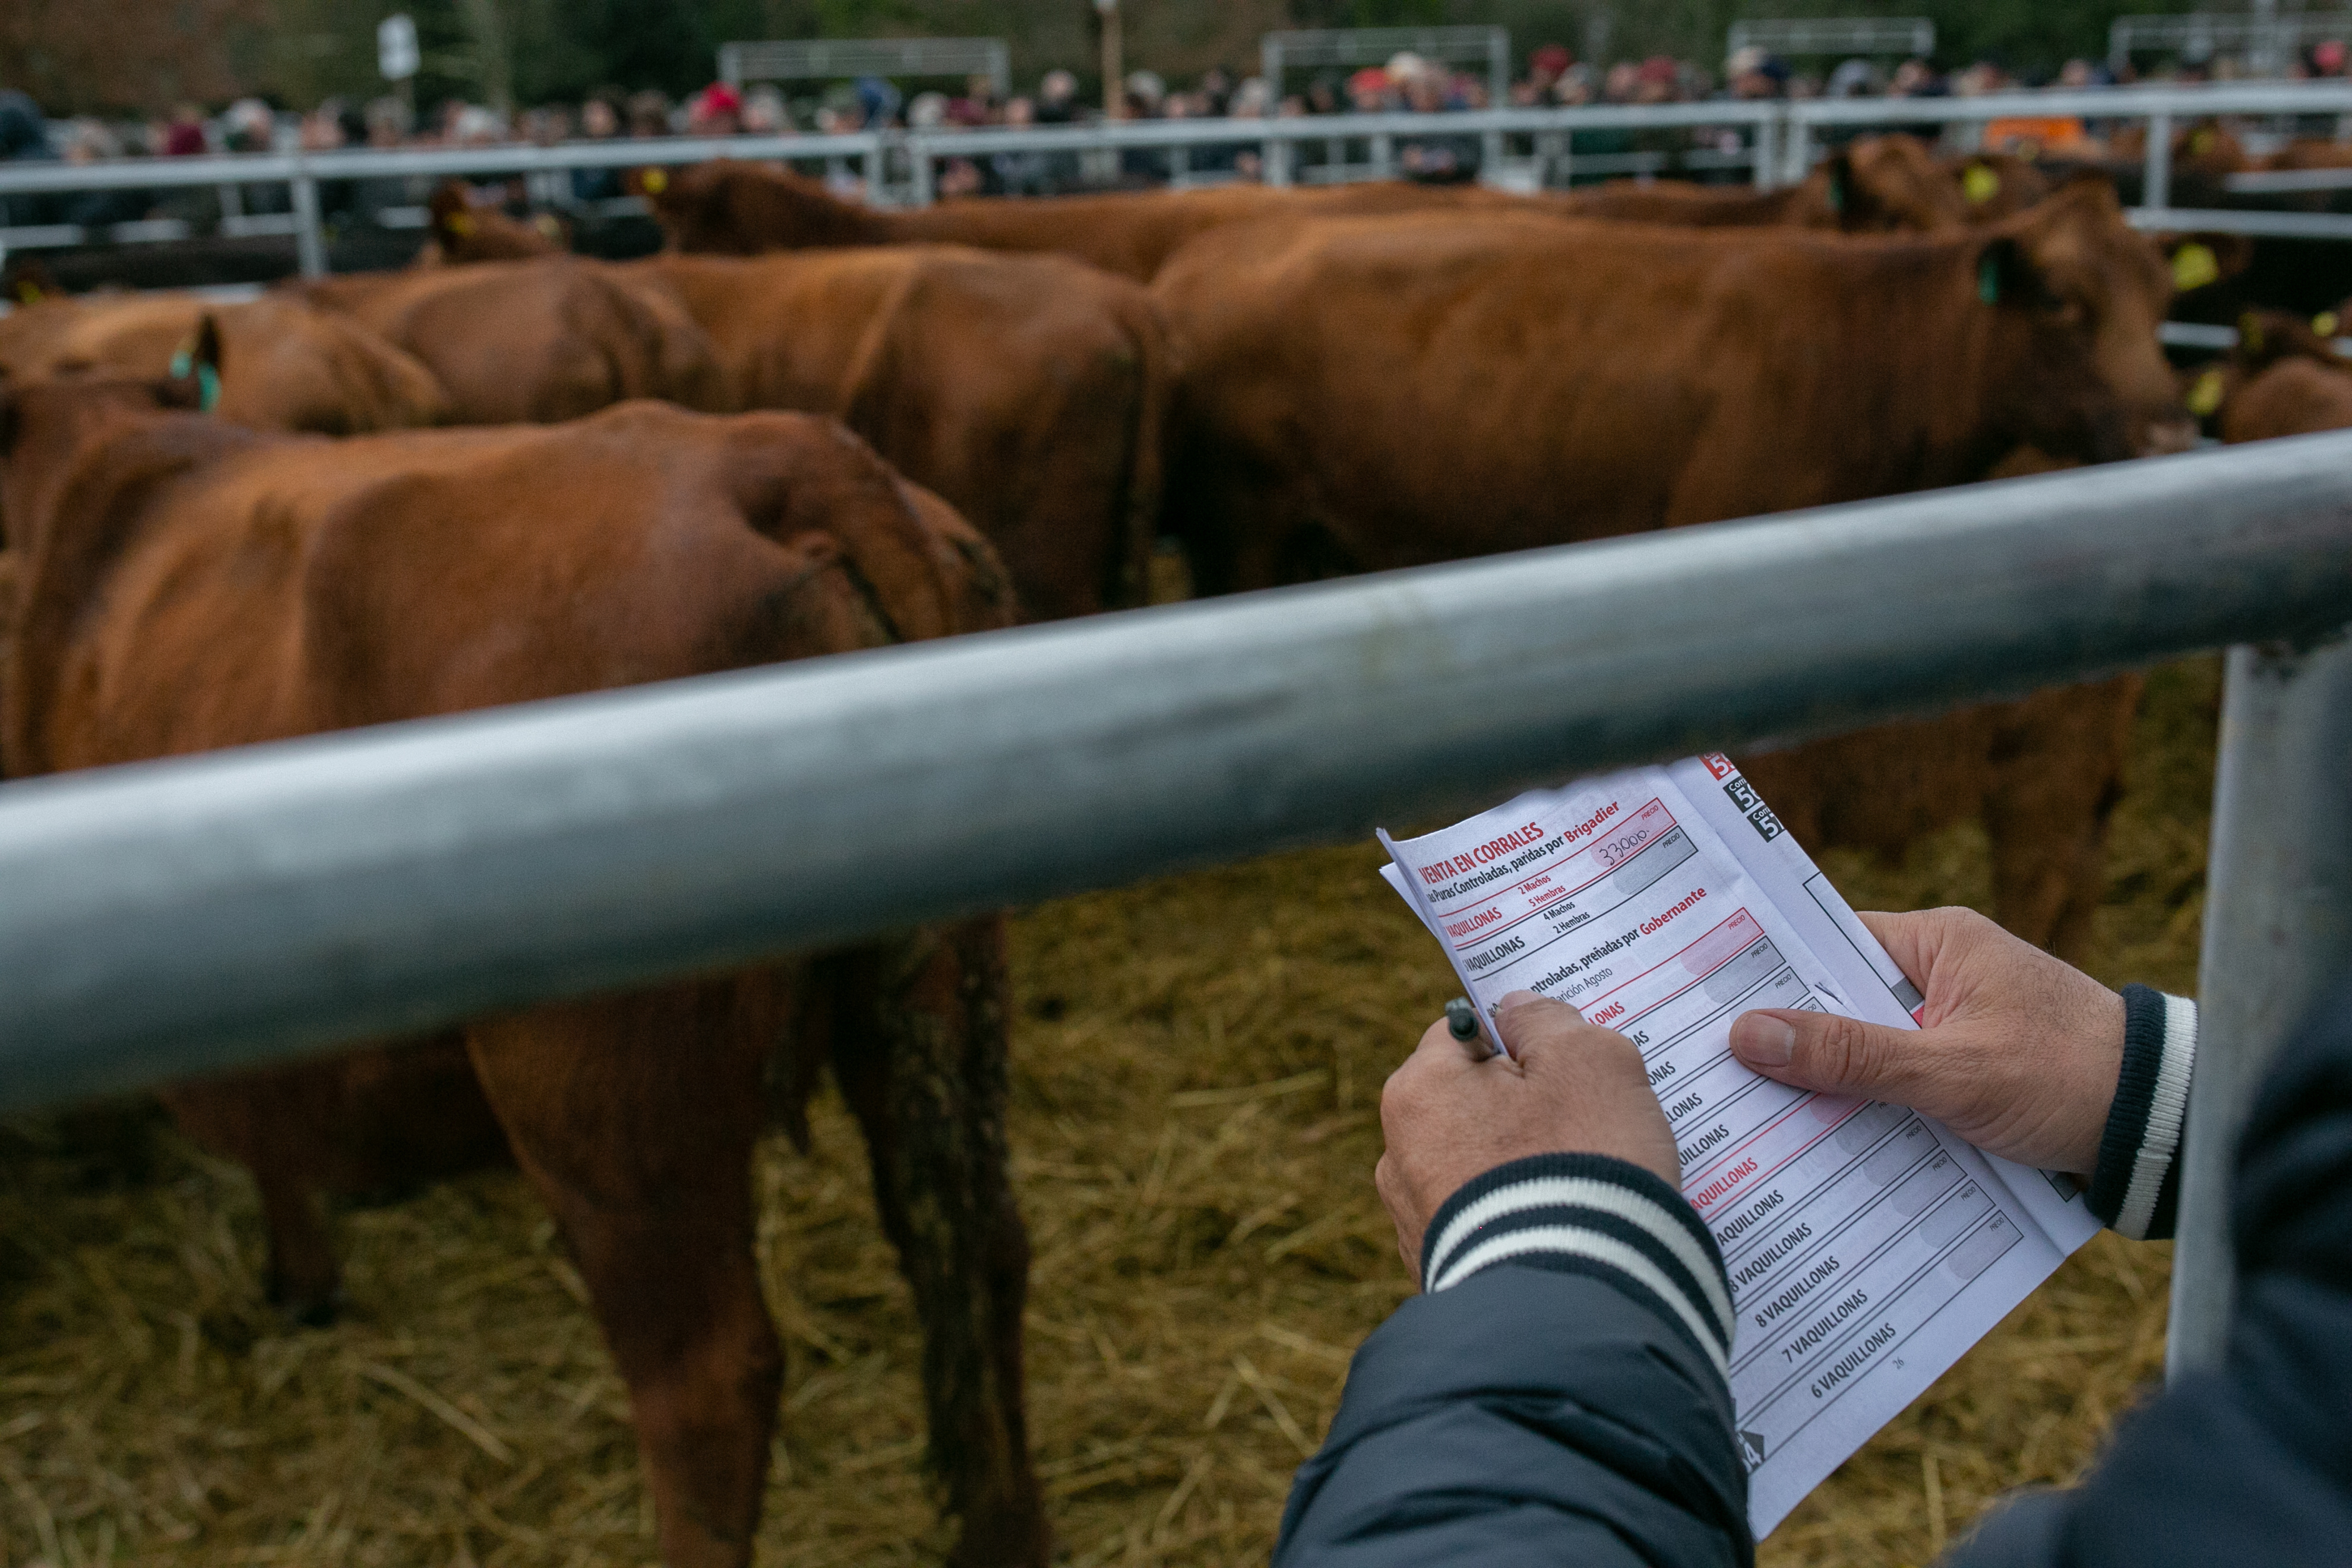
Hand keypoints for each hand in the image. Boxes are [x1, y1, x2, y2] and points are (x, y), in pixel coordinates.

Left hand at [1376, 991, 1676, 1272]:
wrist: (1580, 1303)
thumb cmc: (1583, 1164)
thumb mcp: (1589, 1061)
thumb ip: (1549, 1021)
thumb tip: (1515, 1010)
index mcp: (1418, 1091)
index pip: (1465, 1033)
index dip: (1524, 1043)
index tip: (1570, 1068)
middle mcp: (1397, 1156)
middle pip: (1473, 1103)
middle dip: (1528, 1110)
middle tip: (1590, 1128)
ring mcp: (1416, 1225)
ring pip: (1483, 1166)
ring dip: (1526, 1169)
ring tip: (1584, 1187)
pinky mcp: (1444, 1276)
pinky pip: (1490, 1224)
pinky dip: (1523, 1221)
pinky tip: (1567, 1231)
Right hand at [1729, 907, 2122, 1176]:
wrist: (2165, 1127)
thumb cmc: (2066, 1078)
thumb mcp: (1950, 1070)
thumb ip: (1851, 1055)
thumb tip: (1747, 1035)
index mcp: (1940, 942)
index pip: (1828, 946)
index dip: (1768, 975)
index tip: (1704, 1002)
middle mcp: (1945, 972)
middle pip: (1842, 1002)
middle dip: (1791, 1042)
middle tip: (1713, 1072)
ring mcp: (1958, 1023)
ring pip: (1869, 1049)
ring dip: (1832, 1085)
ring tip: (1754, 1117)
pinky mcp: (1971, 1071)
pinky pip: (1901, 1082)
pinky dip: (1872, 1109)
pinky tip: (1828, 1145)